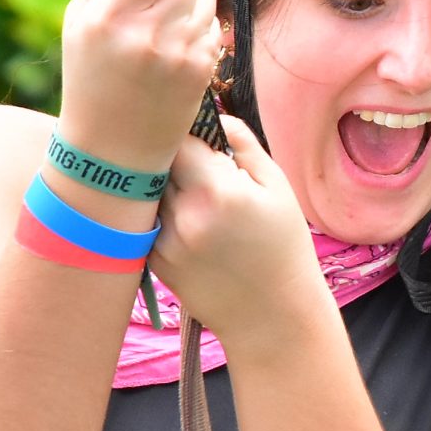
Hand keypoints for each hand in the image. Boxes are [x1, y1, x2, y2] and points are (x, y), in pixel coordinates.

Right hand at [58, 0, 226, 169]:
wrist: (111, 149)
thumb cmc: (91, 76)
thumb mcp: (77, 23)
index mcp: (107, 17)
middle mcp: (145, 34)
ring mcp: (178, 53)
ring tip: (166, 22)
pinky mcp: (201, 69)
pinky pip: (213, 24)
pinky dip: (198, 27)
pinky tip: (176, 47)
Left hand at [149, 114, 315, 334]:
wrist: (272, 315)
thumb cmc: (283, 247)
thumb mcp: (277, 188)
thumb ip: (243, 144)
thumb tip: (214, 114)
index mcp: (217, 189)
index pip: (176, 137)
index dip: (182, 126)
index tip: (193, 128)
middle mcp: (184, 213)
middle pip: (156, 161)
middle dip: (169, 152)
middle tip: (189, 155)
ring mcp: (164, 240)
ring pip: (146, 190)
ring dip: (160, 181)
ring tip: (188, 188)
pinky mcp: (154, 260)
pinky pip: (146, 219)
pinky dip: (159, 211)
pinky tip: (187, 219)